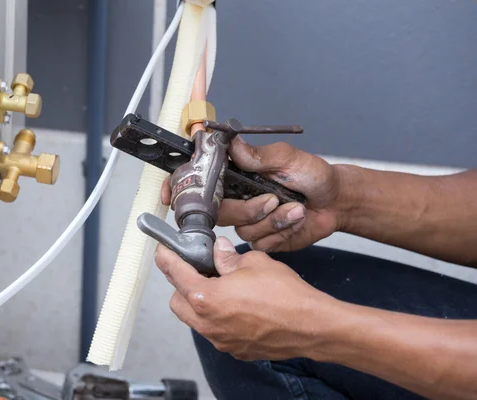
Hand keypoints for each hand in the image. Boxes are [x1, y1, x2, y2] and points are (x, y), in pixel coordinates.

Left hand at [154, 237, 340, 360]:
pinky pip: (216, 331)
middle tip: (198, 270)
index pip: (175, 274)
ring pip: (195, 319)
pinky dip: (218, 318)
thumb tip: (219, 251)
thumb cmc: (285, 295)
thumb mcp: (253, 262)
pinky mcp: (235, 349)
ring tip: (221, 287)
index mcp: (207, 297)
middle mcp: (208, 323)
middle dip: (182, 285)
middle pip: (178, 302)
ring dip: (199, 303)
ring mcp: (221, 339)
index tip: (163, 253)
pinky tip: (237, 305)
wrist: (311, 326)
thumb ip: (229, 257)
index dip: (167, 260)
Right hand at [162, 137, 343, 251]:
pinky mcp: (262, 239)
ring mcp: (248, 220)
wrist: (335, 202)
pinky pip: (260, 243)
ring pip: (242, 229)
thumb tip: (234, 144)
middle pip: (219, 211)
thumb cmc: (313, 176)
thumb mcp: (288, 158)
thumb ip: (259, 155)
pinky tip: (295, 220)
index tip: (171, 196)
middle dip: (248, 209)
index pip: (200, 181)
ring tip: (295, 208)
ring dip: (273, 220)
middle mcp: (237, 198)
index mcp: (237, 175)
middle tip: (273, 199)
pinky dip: (281, 232)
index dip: (180, 188)